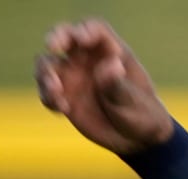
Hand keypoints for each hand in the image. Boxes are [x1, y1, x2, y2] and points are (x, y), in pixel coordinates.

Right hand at [36, 18, 174, 154]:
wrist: (135, 140)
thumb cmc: (141, 114)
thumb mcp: (132, 101)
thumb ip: (117, 84)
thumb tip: (111, 66)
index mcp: (110, 52)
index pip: (94, 30)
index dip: (86, 30)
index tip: (82, 40)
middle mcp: (88, 60)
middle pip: (65, 37)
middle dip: (56, 37)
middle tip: (53, 47)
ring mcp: (73, 77)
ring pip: (48, 64)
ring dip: (46, 74)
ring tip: (57, 92)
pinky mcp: (64, 96)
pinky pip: (47, 91)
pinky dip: (48, 98)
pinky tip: (63, 110)